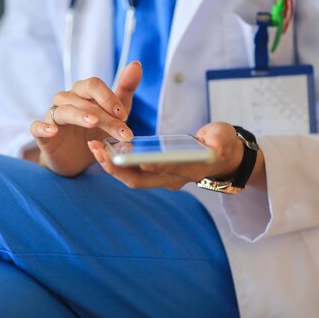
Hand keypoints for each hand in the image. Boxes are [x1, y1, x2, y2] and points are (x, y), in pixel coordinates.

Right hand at [30, 61, 142, 176]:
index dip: (108, 97)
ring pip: (64, 110)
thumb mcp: (115, 112)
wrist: (77, 158)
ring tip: (93, 123)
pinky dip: (44, 127)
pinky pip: (37, 127)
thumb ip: (124, 89)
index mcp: (83, 92)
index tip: (124, 116)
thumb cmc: (95, 130)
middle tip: (122, 131)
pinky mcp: (42, 134)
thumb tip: (136, 64)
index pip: (93, 85)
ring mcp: (53, 116)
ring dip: (80, 116)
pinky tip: (53, 131)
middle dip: (104, 114)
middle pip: (82, 98)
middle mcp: (67, 99)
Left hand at [88, 122, 244, 190]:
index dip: (153, 165)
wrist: (221, 156)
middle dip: (119, 168)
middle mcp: (173, 178)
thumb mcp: (224, 138)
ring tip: (94, 147)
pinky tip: (102, 147)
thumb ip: (219, 139)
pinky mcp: (154, 172)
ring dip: (112, 165)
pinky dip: (116, 161)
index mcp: (191, 169)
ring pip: (132, 177)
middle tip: (100, 152)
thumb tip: (213, 142)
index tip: (136, 158)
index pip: (169, 170)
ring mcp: (162, 177)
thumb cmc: (222, 144)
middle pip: (141, 179)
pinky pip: (131, 171)